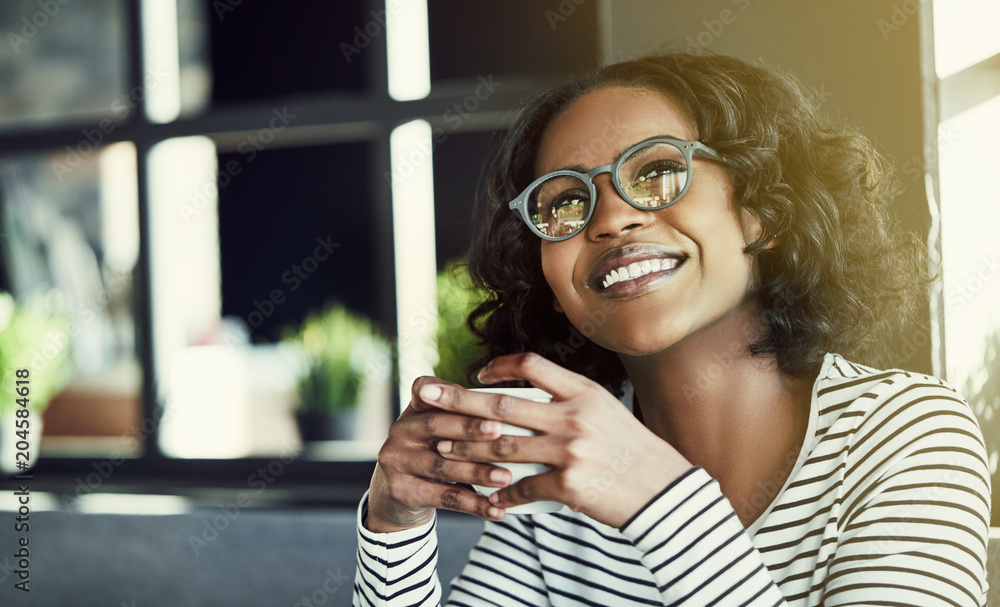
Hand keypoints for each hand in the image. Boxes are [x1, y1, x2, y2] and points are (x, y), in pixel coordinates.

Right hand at [366, 376, 512, 532]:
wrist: (396, 498)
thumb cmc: (433, 453)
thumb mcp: (441, 429)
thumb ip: (465, 413)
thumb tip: (518, 405)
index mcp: (414, 409)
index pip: (431, 391)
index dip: (453, 393)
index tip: (481, 395)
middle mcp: (400, 431)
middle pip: (436, 425)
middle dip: (470, 428)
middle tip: (500, 430)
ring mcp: (397, 461)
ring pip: (442, 466)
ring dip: (477, 472)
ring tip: (506, 477)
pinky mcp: (401, 491)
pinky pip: (443, 498)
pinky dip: (473, 505)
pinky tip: (496, 510)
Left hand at [427, 352, 692, 528]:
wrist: (665, 492)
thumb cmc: (634, 451)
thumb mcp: (608, 412)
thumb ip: (571, 401)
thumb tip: (530, 394)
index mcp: (584, 392)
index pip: (533, 365)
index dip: (500, 366)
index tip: (477, 373)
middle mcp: (574, 416)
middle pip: (503, 403)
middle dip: (457, 398)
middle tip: (425, 394)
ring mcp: (571, 450)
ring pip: (503, 445)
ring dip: (468, 447)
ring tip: (443, 448)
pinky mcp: (569, 485)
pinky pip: (522, 486)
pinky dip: (502, 492)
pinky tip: (489, 497)